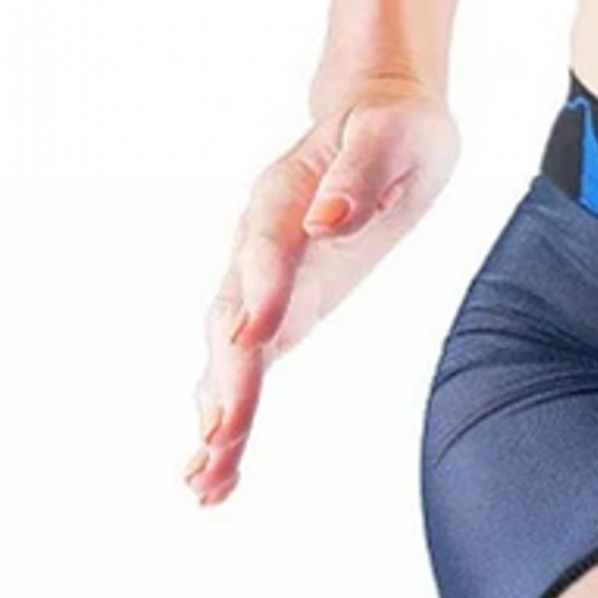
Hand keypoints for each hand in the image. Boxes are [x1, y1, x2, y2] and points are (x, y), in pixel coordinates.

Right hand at [185, 76, 459, 506]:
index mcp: (284, 197)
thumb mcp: (392, 139)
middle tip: (218, 441)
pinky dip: (230, 414)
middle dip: (227, 381)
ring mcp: (262, 280)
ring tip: (204, 479)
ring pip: (228, 353)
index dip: (262, 294)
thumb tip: (329, 220)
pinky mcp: (279, 307)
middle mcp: (259, 243)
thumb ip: (358, 177)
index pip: (269, 251)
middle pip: (233, 316)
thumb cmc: (393, 129)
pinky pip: (246, 366)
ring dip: (217, 414)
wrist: (377, 118)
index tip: (254, 341)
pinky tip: (217, 470)